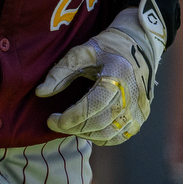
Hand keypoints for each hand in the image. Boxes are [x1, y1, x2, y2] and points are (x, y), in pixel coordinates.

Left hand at [35, 0, 167, 144]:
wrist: (139, 46)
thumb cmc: (107, 48)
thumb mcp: (82, 52)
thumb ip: (60, 72)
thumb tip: (41, 93)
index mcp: (118, 74)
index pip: (93, 105)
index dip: (71, 117)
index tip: (52, 119)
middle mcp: (133, 94)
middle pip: (99, 123)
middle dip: (73, 127)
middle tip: (55, 123)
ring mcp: (140, 108)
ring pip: (108, 134)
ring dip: (84, 134)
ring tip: (69, 125)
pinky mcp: (141, 116)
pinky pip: (118, 136)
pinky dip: (100, 137)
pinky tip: (87, 128)